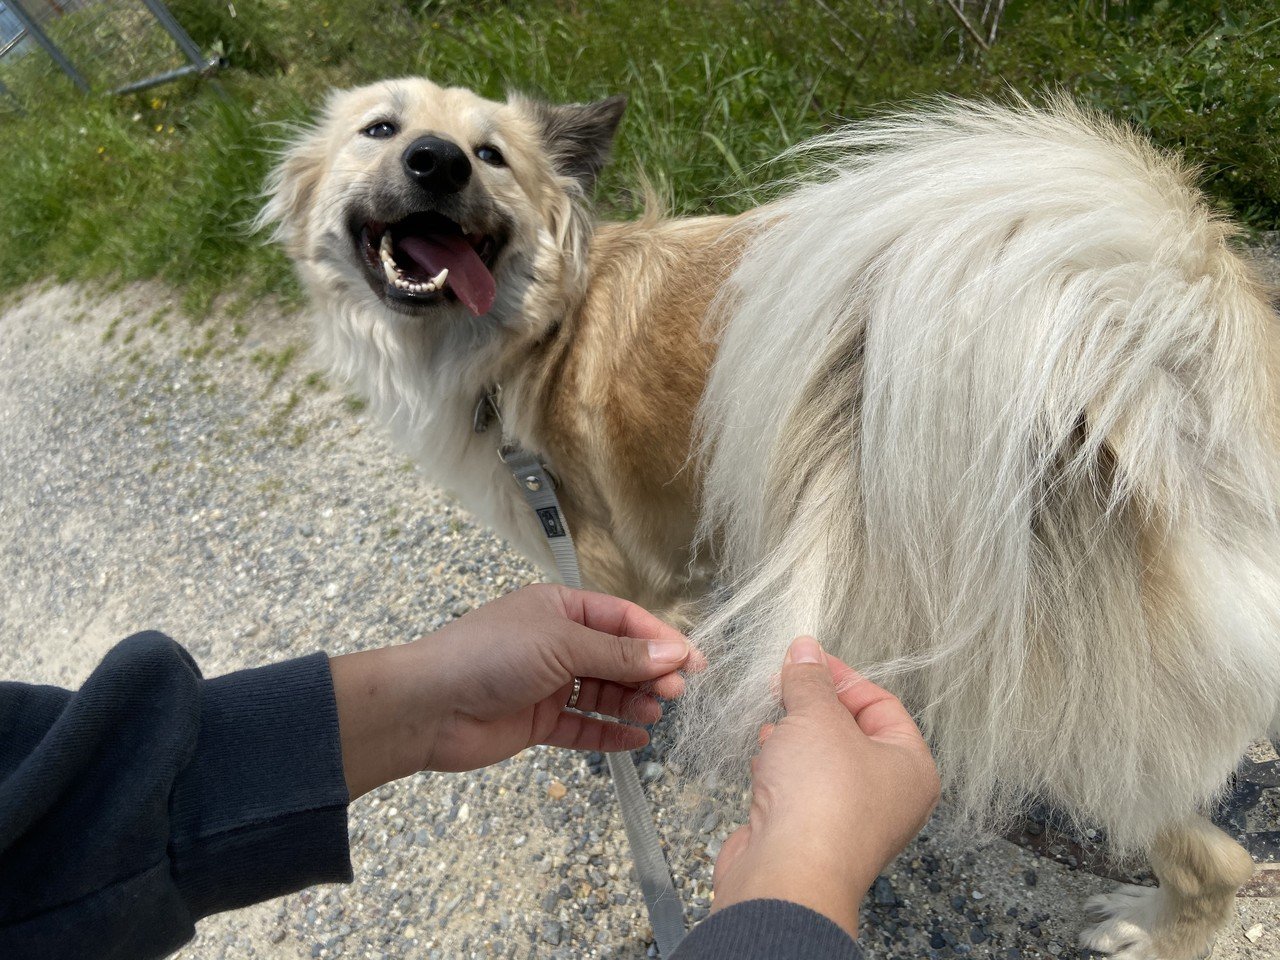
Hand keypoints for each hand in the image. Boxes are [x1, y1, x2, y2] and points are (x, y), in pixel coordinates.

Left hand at [329, 584, 700, 797]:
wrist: (428, 705)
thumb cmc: (490, 656)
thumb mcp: (561, 644)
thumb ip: (618, 655)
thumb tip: (672, 656)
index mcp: (560, 608)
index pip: (623, 620)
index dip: (659, 640)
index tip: (692, 663)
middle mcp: (556, 642)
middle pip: (617, 657)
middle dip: (648, 674)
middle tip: (675, 694)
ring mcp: (547, 683)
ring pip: (603, 692)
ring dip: (632, 703)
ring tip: (655, 715)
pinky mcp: (537, 721)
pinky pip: (583, 725)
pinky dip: (609, 732)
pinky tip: (635, 739)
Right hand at [711, 636, 938, 937]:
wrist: (786, 874)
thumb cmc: (822, 803)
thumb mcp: (816, 716)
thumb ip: (810, 679)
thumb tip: (806, 650)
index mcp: (910, 767)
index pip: (880, 704)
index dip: (841, 677)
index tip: (806, 660)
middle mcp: (887, 796)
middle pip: (848, 731)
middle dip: (811, 707)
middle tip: (785, 686)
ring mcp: (847, 818)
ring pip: (818, 759)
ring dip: (791, 738)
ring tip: (773, 725)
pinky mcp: (810, 833)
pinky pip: (797, 787)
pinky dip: (779, 769)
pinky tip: (764, 759)